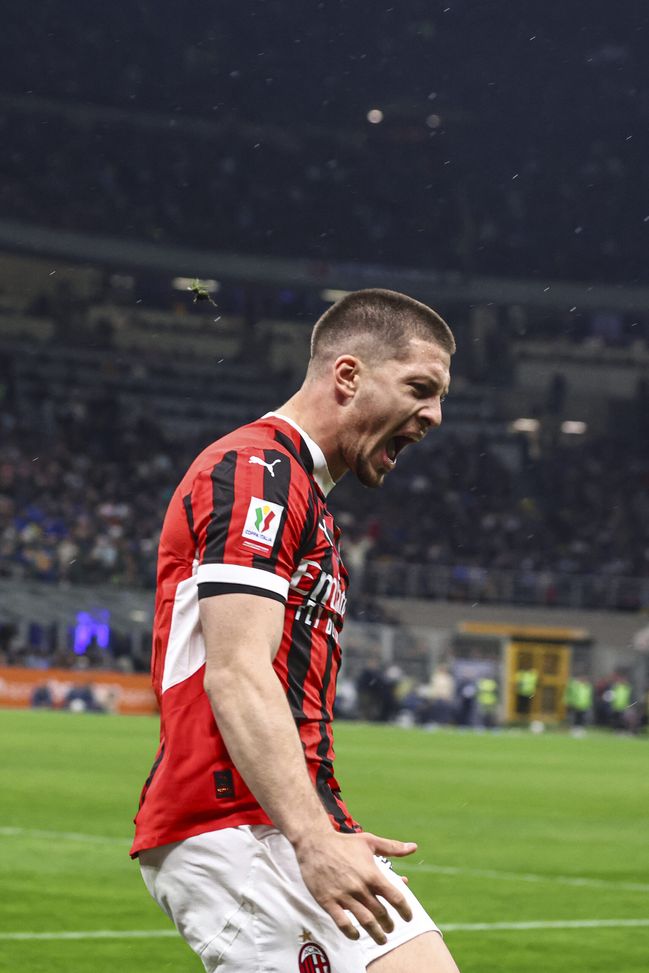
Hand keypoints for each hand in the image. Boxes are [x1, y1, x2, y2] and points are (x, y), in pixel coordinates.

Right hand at [293, 829, 416, 944]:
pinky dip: (351, 933)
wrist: (315, 843)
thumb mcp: (369, 841)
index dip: (405, 910)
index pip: (395, 897)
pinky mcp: (328, 901)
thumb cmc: (344, 842)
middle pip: (381, 913)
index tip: (408, 917)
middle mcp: (360, 887)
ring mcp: (344, 896)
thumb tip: (413, 847)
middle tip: (391, 928)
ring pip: (365, 921)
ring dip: (376, 933)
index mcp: (372, 874)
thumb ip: (392, 847)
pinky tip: (356, 935)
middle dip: (389, 924)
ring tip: (381, 939)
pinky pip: (342, 923)